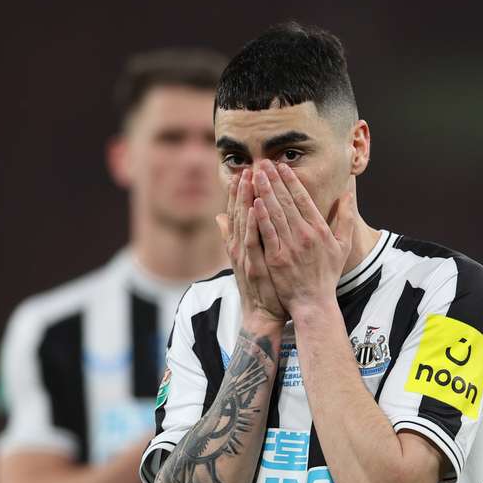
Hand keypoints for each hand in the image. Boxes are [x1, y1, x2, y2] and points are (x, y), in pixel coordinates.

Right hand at [216, 169, 286, 326]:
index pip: (239, 213)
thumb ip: (233, 237)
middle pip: (239, 213)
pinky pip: (251, 242)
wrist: (263, 314)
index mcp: (240, 244)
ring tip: (249, 179)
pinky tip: (254, 208)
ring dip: (244, 200)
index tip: (245, 172)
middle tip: (248, 168)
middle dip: (242, 190)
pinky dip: (251, 225)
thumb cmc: (261, 286)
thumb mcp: (245, 259)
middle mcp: (239, 248)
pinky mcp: (253, 268)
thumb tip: (219, 216)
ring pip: (243, 223)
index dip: (240, 193)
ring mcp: (245, 257)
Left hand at [251, 160, 354, 316]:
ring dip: (265, 192)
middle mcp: (305, 235)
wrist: (314, 302)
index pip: (303, 199)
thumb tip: (348, 194)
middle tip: (264, 163)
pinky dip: (261, 217)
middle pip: (287, 201)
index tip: (282, 166)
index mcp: (320, 229)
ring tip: (256, 175)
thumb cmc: (327, 274)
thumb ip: (346, 218)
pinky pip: (267, 233)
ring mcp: (290, 247)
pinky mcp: (277, 258)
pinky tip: (254, 201)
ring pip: (275, 213)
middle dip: (274, 180)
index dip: (292, 181)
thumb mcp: (343, 245)